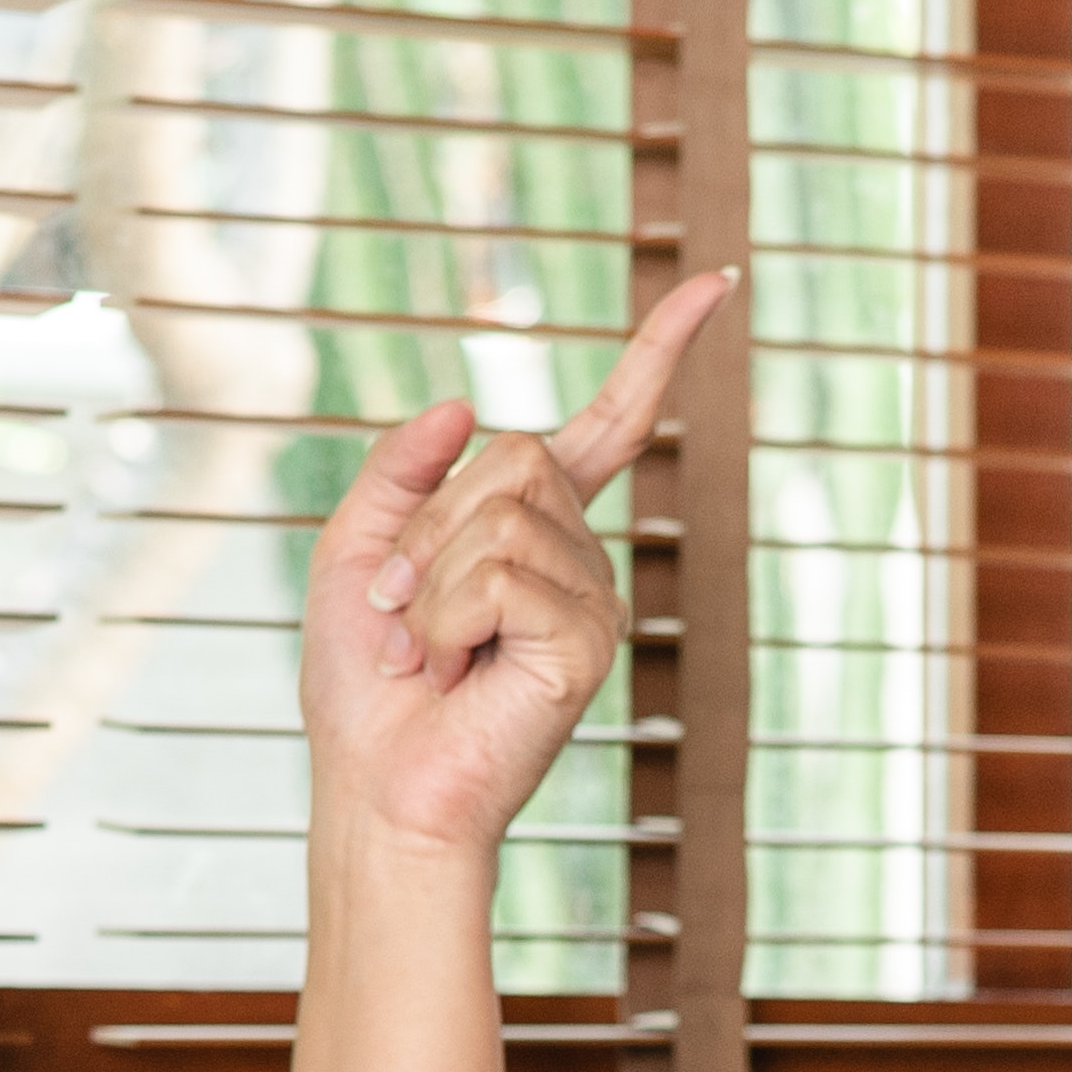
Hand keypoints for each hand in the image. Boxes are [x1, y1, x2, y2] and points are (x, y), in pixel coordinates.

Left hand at [294, 271, 734, 861]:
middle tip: (397, 610)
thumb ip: (400, 470)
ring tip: (423, 653)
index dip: (660, 351)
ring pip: (500, 516)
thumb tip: (466, 403)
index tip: (719, 283)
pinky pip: (504, 576)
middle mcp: (578, 556)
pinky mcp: (588, 645)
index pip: (614, 423)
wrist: (375, 788)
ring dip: (427, 582)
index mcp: (533, 525)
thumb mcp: (352, 549)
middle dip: (427, 527)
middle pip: (513, 456)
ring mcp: (592, 600)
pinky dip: (448, 618)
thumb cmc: (364, 686)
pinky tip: (452, 672)